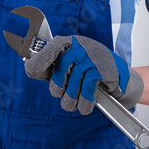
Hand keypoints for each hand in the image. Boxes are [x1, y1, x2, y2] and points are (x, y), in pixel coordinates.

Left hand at [25, 35, 143, 114]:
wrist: (119, 74)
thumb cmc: (89, 68)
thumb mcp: (70, 63)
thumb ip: (51, 66)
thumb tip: (30, 68)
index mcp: (69, 42)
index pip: (51, 48)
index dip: (40, 59)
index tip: (30, 69)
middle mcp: (79, 46)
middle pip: (59, 69)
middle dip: (58, 88)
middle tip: (61, 95)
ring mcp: (92, 56)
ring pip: (73, 82)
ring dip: (71, 99)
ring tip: (72, 104)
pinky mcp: (103, 69)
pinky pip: (87, 89)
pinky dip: (85, 102)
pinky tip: (84, 106)